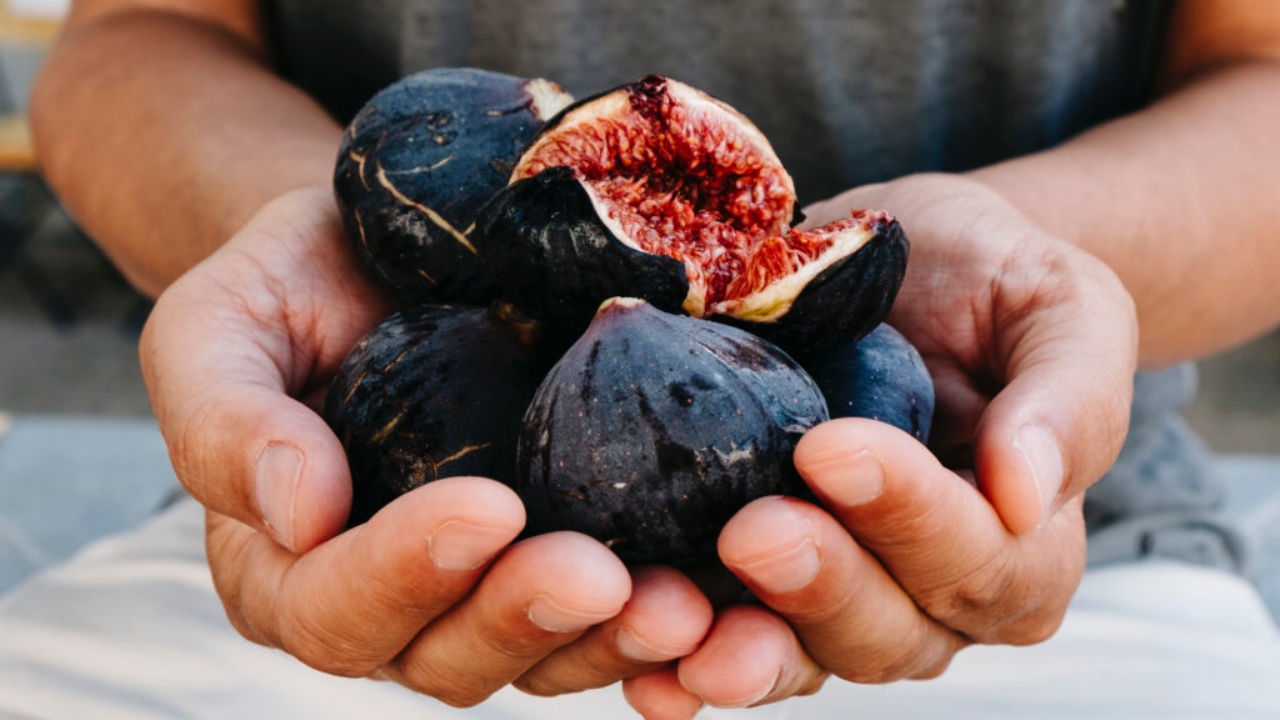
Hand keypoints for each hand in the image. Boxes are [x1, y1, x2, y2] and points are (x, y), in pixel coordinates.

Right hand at [140, 186, 712, 705]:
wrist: (379, 252)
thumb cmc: (290, 286)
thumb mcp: (218, 325)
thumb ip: (223, 418)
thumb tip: (296, 515)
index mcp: (286, 567)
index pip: (332, 606)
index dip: (404, 573)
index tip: (484, 507)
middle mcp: (388, 601)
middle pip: (445, 656)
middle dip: (522, 619)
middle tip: (598, 573)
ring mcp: (483, 589)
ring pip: (541, 658)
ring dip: (610, 642)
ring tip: (681, 603)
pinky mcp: (562, 553)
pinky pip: (609, 618)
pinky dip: (661, 625)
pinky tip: (720, 598)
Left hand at [623, 173, 1137, 715]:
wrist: (910, 268)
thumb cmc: (997, 284)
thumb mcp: (1063, 309)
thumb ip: (1069, 401)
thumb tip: (1029, 495)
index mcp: (1025, 547)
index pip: (977, 559)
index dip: (907, 514)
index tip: (833, 448)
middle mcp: (934, 598)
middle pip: (885, 629)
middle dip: (816, 585)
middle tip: (752, 531)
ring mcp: (841, 601)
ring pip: (801, 657)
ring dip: (738, 647)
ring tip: (674, 618)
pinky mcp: (759, 587)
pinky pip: (725, 640)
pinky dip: (678, 659)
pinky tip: (637, 659)